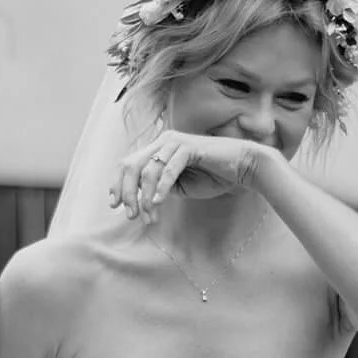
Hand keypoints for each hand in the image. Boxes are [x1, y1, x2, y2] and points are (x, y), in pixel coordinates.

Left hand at [110, 130, 264, 220]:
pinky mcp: (188, 146)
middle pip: (131, 166)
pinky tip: (159, 203)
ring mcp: (175, 142)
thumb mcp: (180, 187)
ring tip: (149, 215)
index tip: (114, 205)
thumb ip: (159, 188)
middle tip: (130, 215)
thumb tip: (139, 199)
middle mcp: (163, 142)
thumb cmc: (213, 177)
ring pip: (148, 171)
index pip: (128, 164)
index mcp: (158, 149)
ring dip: (146, 197)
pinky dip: (162, 188)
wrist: (243, 168)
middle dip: (127, 193)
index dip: (117, 184)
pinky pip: (168, 169)